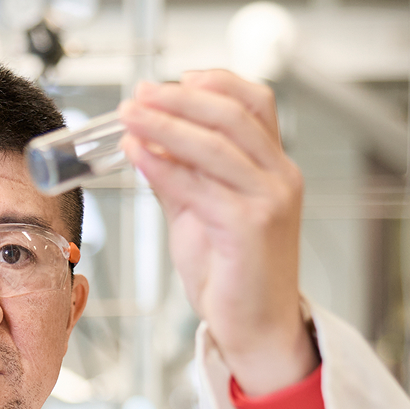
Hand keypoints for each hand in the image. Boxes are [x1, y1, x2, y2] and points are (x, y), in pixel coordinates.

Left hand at [118, 70, 317, 395]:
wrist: (256, 329)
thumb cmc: (233, 277)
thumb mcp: (202, 215)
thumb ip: (181, 179)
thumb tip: (147, 143)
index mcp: (274, 168)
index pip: (254, 102)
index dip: (213, 83)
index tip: (171, 80)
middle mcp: (280, 177)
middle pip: (232, 114)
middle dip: (179, 98)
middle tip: (138, 95)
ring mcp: (269, 201)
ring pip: (215, 145)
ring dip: (165, 125)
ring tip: (128, 117)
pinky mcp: (250, 228)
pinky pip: (199, 186)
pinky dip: (164, 165)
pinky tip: (138, 156)